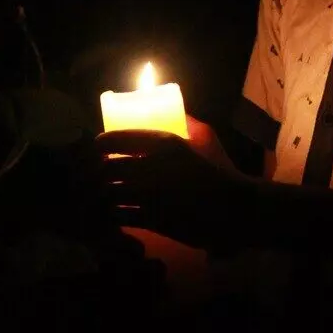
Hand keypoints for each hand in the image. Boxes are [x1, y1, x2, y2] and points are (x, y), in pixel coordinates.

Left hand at [95, 120, 253, 250]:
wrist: (235, 209)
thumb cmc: (220, 172)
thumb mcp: (204, 140)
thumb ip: (186, 124)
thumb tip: (175, 113)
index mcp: (161, 142)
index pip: (111, 139)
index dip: (99, 147)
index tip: (99, 153)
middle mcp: (151, 166)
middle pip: (104, 169)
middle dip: (97, 176)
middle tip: (99, 180)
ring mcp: (150, 194)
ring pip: (108, 194)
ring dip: (103, 197)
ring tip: (104, 199)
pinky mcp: (151, 219)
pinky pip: (118, 216)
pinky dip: (113, 216)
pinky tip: (117, 216)